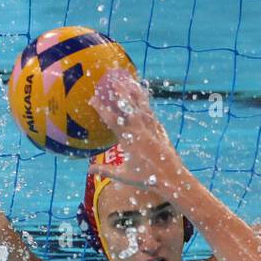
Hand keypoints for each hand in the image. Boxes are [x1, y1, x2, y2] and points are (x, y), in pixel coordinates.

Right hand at [88, 68, 184, 189]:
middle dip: (119, 93)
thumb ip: (105, 171)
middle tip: (110, 80)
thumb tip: (88, 170)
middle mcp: (140, 132)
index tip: (92, 99)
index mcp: (129, 141)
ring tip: (127, 81)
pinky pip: (151, 112)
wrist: (172, 179)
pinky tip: (142, 95)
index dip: (101, 108)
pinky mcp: (160, 130)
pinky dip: (145, 103)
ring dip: (133, 93)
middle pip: (128, 107)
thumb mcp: (123, 176)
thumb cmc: (147, 180)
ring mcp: (152, 129)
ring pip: (141, 106)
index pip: (112, 120)